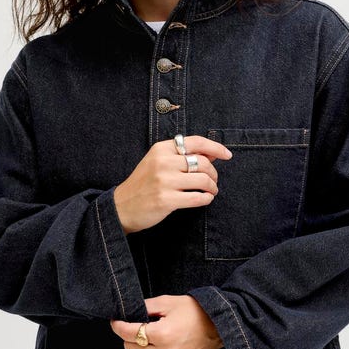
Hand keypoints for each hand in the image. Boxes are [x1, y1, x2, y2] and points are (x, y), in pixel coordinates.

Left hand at [110, 295, 223, 348]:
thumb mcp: (168, 302)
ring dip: (141, 346)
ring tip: (153, 335)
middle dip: (130, 335)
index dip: (118, 325)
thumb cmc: (195, 311)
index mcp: (162, 334)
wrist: (221, 327)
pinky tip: (163, 344)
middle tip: (137, 325)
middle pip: (131, 347)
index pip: (128, 333)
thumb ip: (145, 307)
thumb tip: (128, 312)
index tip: (115, 321)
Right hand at [113, 135, 231, 234]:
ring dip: (212, 187)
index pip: (196, 142)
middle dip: (214, 173)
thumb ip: (182, 156)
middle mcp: (163, 162)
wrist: (121, 206)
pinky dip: (206, 199)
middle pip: (202, 162)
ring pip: (203, 180)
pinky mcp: (166, 200)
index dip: (216, 147)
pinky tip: (205, 199)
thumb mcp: (158, 162)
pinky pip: (197, 198)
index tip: (227, 155)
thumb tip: (213, 154)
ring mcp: (164, 181)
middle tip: (213, 181)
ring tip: (210, 191)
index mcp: (161, 149)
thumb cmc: (143, 184)